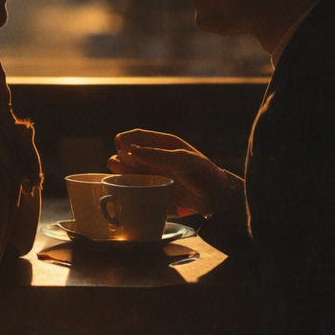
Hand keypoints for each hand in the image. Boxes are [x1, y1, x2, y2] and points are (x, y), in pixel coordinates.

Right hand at [108, 129, 238, 216]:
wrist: (215, 198)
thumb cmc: (202, 174)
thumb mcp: (182, 161)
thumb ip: (157, 155)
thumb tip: (131, 150)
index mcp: (164, 143)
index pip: (137, 135)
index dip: (125, 139)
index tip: (121, 148)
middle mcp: (155, 156)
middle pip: (128, 152)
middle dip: (120, 157)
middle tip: (122, 164)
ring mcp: (153, 172)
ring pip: (128, 168)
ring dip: (120, 171)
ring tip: (119, 175)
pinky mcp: (153, 188)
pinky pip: (134, 184)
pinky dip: (126, 184)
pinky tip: (123, 187)